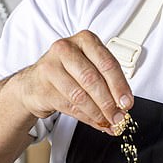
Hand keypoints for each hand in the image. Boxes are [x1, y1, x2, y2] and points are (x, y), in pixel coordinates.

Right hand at [16, 30, 131, 133]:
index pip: (107, 64)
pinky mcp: (43, 87)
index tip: (127, 102)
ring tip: (108, 122)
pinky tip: (95, 122)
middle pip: (92, 79)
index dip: (119, 86)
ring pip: (80, 95)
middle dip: (108, 103)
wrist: (35, 82)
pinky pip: (69, 106)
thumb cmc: (68, 72)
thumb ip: (108, 83)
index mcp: (85, 40)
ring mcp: (51, 67)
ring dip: (98, 113)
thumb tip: (123, 106)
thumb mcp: (90, 67)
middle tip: (118, 117)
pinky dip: (86, 117)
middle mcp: (66, 49)